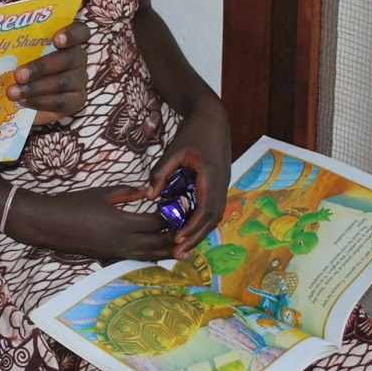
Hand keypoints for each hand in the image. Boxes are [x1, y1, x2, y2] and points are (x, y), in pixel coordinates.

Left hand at [7, 21, 89, 125]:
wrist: (28, 96)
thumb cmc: (24, 66)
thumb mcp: (21, 53)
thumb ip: (19, 46)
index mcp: (68, 40)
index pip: (81, 31)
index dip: (72, 34)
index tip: (56, 39)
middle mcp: (78, 58)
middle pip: (69, 58)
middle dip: (41, 66)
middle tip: (18, 75)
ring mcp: (79, 80)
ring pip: (62, 82)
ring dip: (35, 87)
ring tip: (13, 92)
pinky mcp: (76, 100)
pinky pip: (61, 101)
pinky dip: (39, 101)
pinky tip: (23, 101)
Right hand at [13, 184, 176, 261]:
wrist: (49, 224)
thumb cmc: (74, 204)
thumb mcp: (102, 193)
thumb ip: (128, 192)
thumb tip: (149, 190)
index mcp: (122, 223)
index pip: (156, 223)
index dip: (170, 217)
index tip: (179, 209)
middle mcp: (122, 242)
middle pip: (157, 244)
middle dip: (174, 238)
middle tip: (187, 230)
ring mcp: (116, 252)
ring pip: (149, 256)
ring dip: (165, 252)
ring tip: (180, 248)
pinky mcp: (109, 258)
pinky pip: (135, 259)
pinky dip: (149, 256)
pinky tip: (156, 253)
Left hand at [151, 93, 231, 256]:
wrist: (212, 117)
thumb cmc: (193, 131)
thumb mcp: (174, 150)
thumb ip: (160, 173)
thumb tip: (149, 196)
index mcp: (211, 176)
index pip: (205, 209)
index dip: (192, 227)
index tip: (178, 240)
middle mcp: (221, 184)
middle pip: (212, 219)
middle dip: (196, 237)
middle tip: (178, 253)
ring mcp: (222, 185)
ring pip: (214, 216)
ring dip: (199, 231)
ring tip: (181, 246)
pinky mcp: (218, 184)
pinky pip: (212, 207)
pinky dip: (200, 220)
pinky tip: (186, 228)